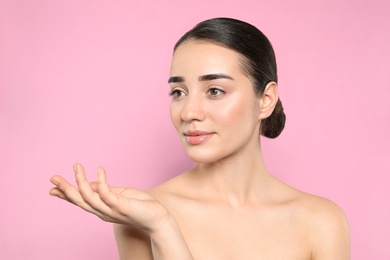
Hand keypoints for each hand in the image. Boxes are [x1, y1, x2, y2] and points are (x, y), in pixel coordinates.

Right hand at [49, 164, 168, 231]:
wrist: (157, 218)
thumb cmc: (140, 205)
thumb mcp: (119, 195)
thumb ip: (104, 190)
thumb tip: (90, 182)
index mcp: (101, 208)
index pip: (80, 201)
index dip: (65, 195)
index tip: (52, 187)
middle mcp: (103, 211)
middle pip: (79, 201)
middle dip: (65, 189)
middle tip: (53, 177)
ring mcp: (111, 210)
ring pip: (89, 198)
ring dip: (80, 181)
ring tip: (77, 166)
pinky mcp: (121, 207)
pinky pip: (107, 194)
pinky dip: (101, 181)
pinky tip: (100, 169)